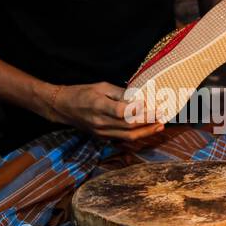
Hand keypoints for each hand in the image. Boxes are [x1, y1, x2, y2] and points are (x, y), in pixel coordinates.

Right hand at [46, 81, 164, 140]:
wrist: (63, 107)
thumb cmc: (82, 93)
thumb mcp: (101, 86)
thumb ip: (121, 94)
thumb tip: (140, 99)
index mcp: (98, 105)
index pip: (123, 112)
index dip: (140, 111)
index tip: (153, 106)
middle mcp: (100, 122)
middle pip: (129, 126)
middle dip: (149, 121)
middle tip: (162, 115)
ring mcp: (101, 132)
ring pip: (128, 136)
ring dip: (146, 132)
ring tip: (160, 125)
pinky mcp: (101, 137)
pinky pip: (123, 139)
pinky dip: (137, 135)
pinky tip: (147, 130)